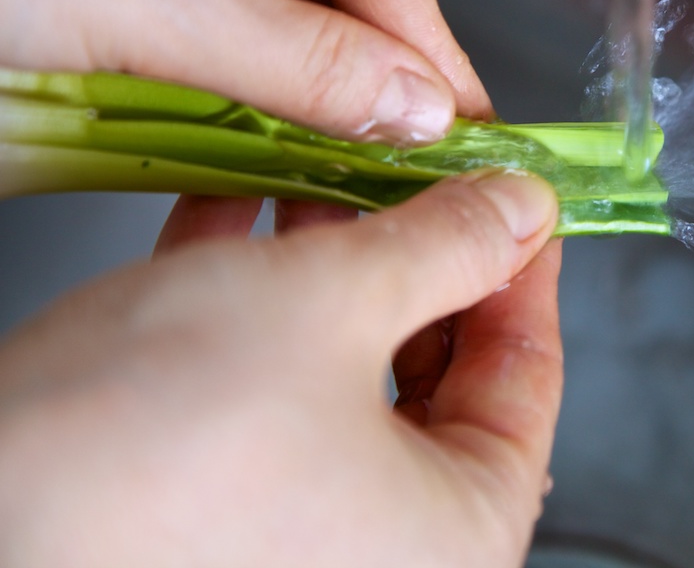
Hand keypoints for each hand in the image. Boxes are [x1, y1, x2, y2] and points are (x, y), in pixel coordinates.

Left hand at [0, 0, 489, 143]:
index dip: (420, 42)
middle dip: (350, 60)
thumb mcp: (142, 1)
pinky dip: (219, 40)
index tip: (457, 123)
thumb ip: (301, 66)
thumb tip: (412, 108)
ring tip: (319, 145)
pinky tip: (238, 101)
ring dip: (283, 60)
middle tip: (391, 155)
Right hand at [0, 172, 561, 566]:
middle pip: (438, 371)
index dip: (522, 265)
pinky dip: (258, 307)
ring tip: (323, 177)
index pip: (528, 376)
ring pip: (345, 372)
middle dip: (417, 255)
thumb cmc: (153, 443)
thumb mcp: (331, 305)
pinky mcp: (213, 504)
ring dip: (333, 267)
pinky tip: (236, 219)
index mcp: (456, 535)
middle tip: (416, 174)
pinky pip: (266, 390)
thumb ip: (447, 247)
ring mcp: (297, 532)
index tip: (513, 195)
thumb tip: (523, 209)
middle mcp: (387, 550)